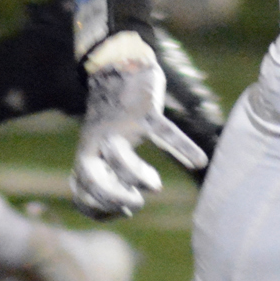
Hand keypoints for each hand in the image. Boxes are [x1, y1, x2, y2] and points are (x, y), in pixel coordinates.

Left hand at [70, 31, 209, 219]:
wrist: (116, 66)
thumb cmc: (111, 114)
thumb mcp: (101, 144)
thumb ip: (106, 173)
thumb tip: (121, 208)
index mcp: (88, 151)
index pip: (79, 189)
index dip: (95, 208)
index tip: (119, 214)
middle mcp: (99, 141)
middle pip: (90, 175)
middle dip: (111, 196)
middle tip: (134, 204)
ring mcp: (121, 127)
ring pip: (121, 157)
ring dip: (139, 177)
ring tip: (155, 185)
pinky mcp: (144, 112)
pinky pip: (165, 133)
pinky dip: (184, 147)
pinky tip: (199, 160)